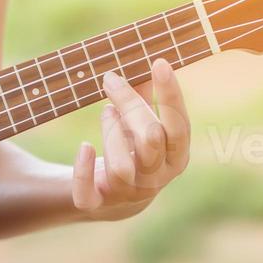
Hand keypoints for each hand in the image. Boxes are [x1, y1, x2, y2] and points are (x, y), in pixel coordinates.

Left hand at [71, 59, 190, 220]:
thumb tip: (144, 58)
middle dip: (131, 105)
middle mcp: (156, 179)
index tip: (159, 62)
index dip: (171, 95)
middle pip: (150, 139)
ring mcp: (127, 194)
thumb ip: (145, 96)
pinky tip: (84, 146)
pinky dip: (82, 171)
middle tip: (111, 80)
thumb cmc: (134, 150)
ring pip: (122, 165)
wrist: (114, 200)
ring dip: (111, 132)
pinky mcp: (98, 204)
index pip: (179, 127)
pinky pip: (88, 194)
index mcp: (176, 158)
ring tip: (106, 112)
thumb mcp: (143, 124)